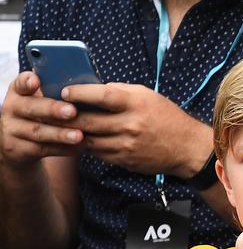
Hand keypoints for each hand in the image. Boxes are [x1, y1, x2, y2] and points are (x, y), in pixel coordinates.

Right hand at [0, 72, 84, 165]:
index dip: (27, 82)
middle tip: (72, 111)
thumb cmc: (40, 112)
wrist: (19, 143)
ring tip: (79, 135)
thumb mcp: (41, 98)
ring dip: (60, 134)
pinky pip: (42, 149)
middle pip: (31, 108)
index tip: (36, 81)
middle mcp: (12, 108)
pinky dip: (62, 149)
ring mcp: (12, 130)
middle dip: (52, 110)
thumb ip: (57, 90)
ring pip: (38, 131)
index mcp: (19, 92)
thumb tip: (89, 86)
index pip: (20, 83)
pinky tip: (78, 147)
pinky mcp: (18, 149)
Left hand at [62, 82, 210, 175]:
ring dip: (71, 133)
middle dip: (66, 116)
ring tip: (58, 126)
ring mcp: (126, 145)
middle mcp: (131, 125)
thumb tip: (91, 88)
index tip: (64, 91)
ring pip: (87, 139)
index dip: (80, 93)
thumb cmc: (166, 116)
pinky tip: (79, 138)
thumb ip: (120, 91)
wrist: (186, 147)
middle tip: (50, 111)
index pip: (103, 95)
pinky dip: (85, 145)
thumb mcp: (148, 96)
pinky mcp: (123, 160)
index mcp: (137, 104)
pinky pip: (96, 152)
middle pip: (88, 121)